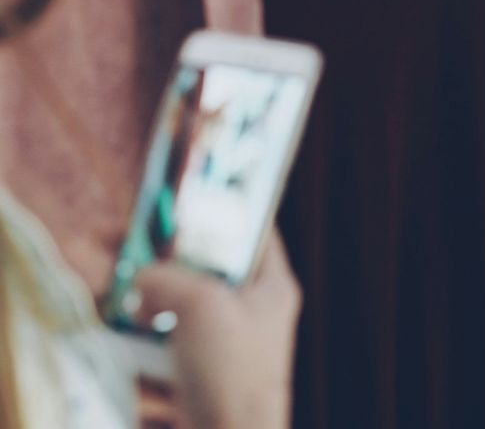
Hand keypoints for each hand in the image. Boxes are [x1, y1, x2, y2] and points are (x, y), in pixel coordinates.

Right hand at [133, 230, 300, 428]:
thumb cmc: (231, 369)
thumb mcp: (201, 304)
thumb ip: (168, 276)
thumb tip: (140, 274)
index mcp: (273, 286)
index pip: (254, 233)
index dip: (223, 212)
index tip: (186, 200)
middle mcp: (254, 312)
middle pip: (210, 271)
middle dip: (171, 260)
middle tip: (136, 248)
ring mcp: (227, 345)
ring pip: (182, 307)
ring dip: (150, 300)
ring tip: (121, 291)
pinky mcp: (200, 375)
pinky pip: (167, 344)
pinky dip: (143, 338)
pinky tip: (122, 331)